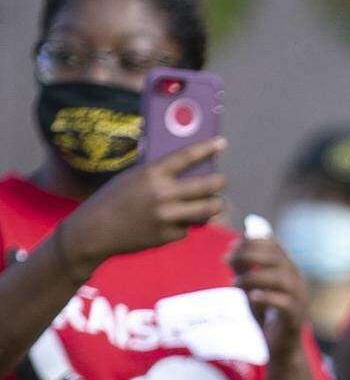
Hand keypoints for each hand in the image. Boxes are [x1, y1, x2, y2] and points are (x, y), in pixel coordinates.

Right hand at [63, 140, 227, 269]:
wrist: (97, 230)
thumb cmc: (114, 199)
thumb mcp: (133, 178)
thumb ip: (157, 174)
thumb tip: (186, 171)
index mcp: (151, 173)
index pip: (186, 157)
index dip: (207, 148)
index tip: (221, 143)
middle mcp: (162, 194)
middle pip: (205, 187)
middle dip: (218, 183)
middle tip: (222, 180)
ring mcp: (167, 216)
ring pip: (205, 211)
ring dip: (214, 206)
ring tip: (215, 203)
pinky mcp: (167, 236)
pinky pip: (186, 229)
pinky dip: (183, 225)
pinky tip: (172, 223)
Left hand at [228, 236, 308, 359]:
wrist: (281, 349)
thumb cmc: (266, 317)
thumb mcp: (251, 290)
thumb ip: (244, 272)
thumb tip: (230, 254)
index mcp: (288, 270)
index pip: (274, 245)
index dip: (253, 241)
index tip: (232, 245)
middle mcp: (297, 281)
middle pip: (276, 258)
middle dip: (249, 254)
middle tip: (227, 259)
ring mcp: (299, 299)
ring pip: (280, 279)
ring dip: (253, 276)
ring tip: (233, 282)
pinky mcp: (295, 318)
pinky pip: (284, 303)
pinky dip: (266, 297)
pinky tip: (251, 297)